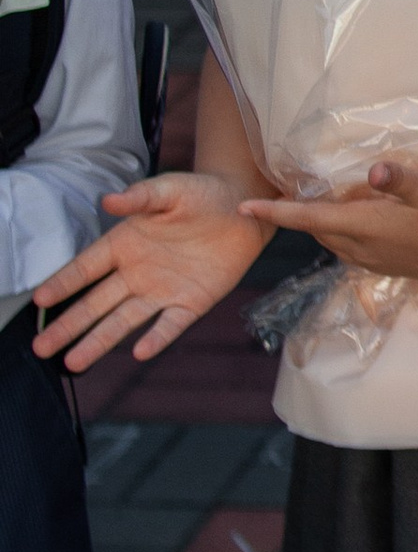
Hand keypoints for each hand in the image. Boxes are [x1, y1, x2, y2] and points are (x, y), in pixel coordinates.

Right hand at [33, 173, 265, 372]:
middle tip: (40, 348)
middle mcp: (137, 273)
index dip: (63, 284)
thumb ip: (140, 197)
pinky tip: (140, 352)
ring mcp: (162, 290)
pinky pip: (170, 324)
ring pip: (123, 321)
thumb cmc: (202, 194)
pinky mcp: (191, 302)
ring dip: (99, 341)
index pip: (86, 269)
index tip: (39, 301)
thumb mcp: (169, 189)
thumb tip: (107, 200)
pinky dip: (157, 337)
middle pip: (95, 304)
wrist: (244, 209)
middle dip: (68, 326)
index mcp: (124, 244)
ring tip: (74, 362)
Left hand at [246, 163, 417, 284]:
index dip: (275, 213)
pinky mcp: (394, 267)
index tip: (243, 208)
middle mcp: (366, 250)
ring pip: (335, 243)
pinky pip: (354, 252)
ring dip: (322, 225)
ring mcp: (380, 262)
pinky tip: (357, 222)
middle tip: (281, 194)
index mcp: (368, 227)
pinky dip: (344, 235)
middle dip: (297, 215)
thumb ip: (401, 178)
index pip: (309, 219)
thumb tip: (377, 168)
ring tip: (316, 205)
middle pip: (318, 231)